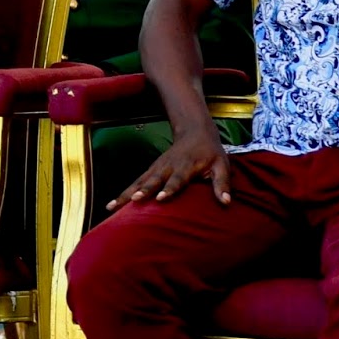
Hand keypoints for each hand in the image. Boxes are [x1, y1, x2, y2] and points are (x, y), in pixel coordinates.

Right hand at [108, 122, 230, 210]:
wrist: (194, 131)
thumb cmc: (210, 152)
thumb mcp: (222, 165)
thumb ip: (222, 184)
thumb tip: (226, 203)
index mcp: (186, 166)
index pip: (177, 179)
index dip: (169, 189)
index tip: (160, 198)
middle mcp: (168, 167)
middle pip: (152, 180)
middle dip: (142, 190)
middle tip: (133, 200)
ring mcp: (156, 168)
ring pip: (139, 182)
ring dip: (126, 194)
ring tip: (112, 207)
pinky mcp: (150, 171)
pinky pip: (136, 182)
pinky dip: (124, 193)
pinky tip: (113, 205)